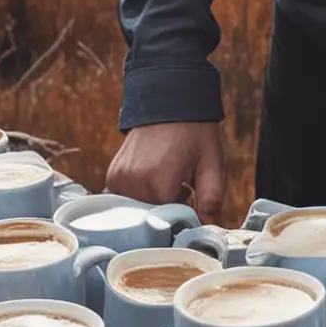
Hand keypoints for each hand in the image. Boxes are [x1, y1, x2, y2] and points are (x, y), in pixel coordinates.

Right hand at [106, 122, 225, 220]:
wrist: (169, 101)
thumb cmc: (193, 131)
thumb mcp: (212, 162)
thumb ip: (212, 197)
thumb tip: (207, 225)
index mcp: (159, 185)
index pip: (172, 220)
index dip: (186, 212)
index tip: (192, 197)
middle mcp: (135, 185)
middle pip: (153, 217)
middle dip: (169, 208)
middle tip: (181, 185)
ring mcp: (120, 180)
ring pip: (138, 210)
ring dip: (153, 202)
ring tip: (165, 178)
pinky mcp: (113, 175)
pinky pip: (125, 199)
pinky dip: (138, 195)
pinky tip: (151, 177)